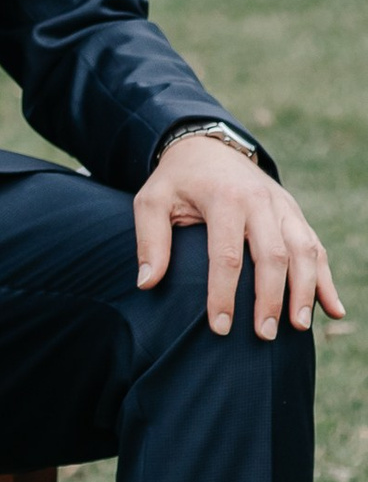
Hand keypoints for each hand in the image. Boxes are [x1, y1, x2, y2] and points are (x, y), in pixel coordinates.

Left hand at [135, 135, 344, 338]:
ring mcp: (283, 206)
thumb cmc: (176, 181)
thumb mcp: (151, 201)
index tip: (220, 328)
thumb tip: (147, 283)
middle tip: (264, 335)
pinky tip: (334, 310)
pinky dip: (326, 280)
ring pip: (304, 251)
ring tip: (299, 327)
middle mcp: (260, 201)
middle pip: (274, 255)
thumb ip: (150, 240)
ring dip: (305, 291)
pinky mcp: (295, 213)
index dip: (224, 294)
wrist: (208, 146)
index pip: (227, 254)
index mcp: (224, 198)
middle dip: (270, 299)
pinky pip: (316, 247)